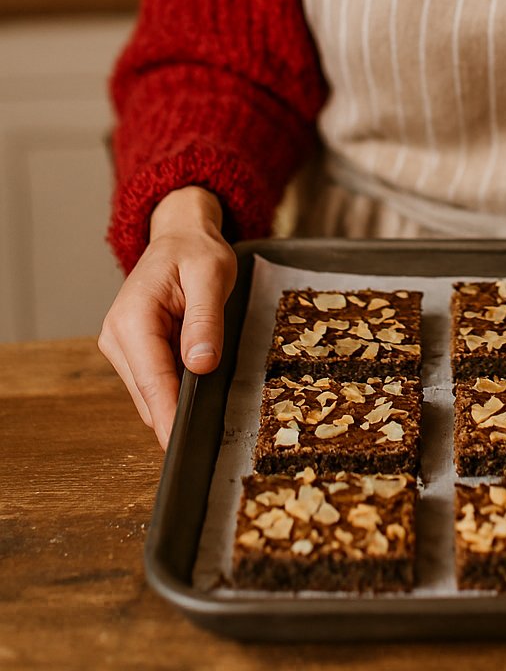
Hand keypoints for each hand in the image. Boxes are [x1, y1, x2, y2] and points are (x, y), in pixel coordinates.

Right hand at [98, 186, 236, 448]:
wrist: (181, 235)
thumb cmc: (196, 251)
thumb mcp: (211, 276)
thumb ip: (205, 320)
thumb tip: (199, 365)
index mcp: (133, 318)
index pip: (151, 380)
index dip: (167, 416)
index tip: (179, 447)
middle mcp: (117, 335)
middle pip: (148, 392)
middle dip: (174, 414)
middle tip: (207, 439)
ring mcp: (121, 345)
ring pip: (149, 391)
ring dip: (175, 400)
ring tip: (208, 407)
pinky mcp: (131, 350)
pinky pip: (153, 379)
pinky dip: (173, 387)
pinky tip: (195, 385)